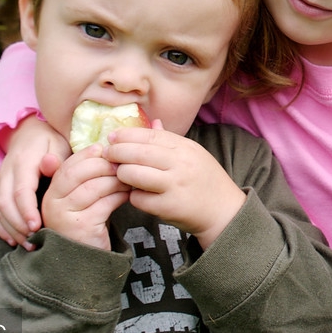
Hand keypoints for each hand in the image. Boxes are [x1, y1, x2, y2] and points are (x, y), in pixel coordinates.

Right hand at [0, 115, 71, 249]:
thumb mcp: (58, 143)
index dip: (27, 210)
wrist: (29, 132)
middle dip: (18, 225)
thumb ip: (56, 157)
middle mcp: (7, 174)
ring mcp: (0, 183)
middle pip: (5, 204)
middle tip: (35, 242)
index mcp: (23, 162)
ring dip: (12, 229)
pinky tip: (13, 240)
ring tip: (29, 245)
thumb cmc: (51, 141)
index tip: (37, 226)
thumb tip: (49, 164)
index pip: (21, 190)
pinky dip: (2, 227)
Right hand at [41, 144, 129, 249]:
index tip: (105, 148)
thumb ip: (86, 175)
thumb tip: (103, 145)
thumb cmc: (88, 221)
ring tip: (129, 178)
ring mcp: (65, 216)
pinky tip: (128, 193)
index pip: (68, 166)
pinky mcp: (82, 227)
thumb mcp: (83, 197)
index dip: (87, 154)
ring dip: (116, 179)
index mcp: (50, 192)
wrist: (86, 259)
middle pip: (79, 173)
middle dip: (104, 164)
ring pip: (94, 186)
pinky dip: (120, 195)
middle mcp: (52, 203)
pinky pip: (105, 203)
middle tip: (123, 162)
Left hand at [105, 122, 246, 248]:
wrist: (224, 210)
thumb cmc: (206, 180)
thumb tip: (152, 122)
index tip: (112, 137)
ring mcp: (175, 185)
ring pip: (134, 175)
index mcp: (186, 147)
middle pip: (138, 153)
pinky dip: (133, 196)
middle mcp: (181, 163)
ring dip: (122, 174)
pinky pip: (139, 198)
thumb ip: (170, 139)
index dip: (127, 135)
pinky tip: (137, 195)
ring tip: (121, 175)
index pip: (149, 135)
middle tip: (107, 154)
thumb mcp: (193, 154)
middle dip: (117, 152)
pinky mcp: (169, 206)